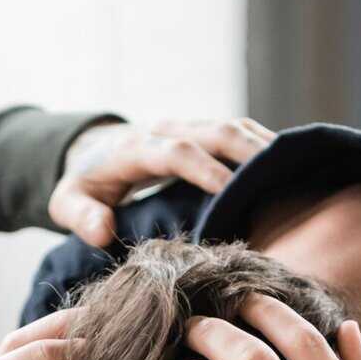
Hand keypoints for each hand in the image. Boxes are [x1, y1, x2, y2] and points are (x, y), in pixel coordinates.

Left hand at [51, 118, 275, 247]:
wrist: (90, 150)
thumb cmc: (81, 183)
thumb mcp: (65, 202)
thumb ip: (80, 217)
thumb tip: (102, 233)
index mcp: (135, 148)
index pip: (176, 152)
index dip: (203, 168)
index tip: (228, 190)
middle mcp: (166, 130)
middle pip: (215, 130)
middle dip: (248, 152)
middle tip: (278, 177)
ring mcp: (188, 129)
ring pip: (234, 127)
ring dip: (263, 146)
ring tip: (295, 171)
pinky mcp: (203, 134)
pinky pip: (239, 134)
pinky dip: (264, 148)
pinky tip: (289, 167)